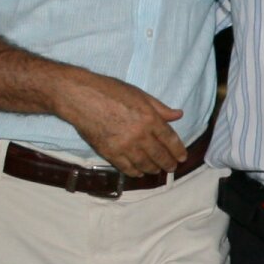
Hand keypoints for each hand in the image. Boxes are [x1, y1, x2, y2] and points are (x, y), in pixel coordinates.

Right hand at [51, 67, 186, 175]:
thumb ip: (160, 108)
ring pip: (145, 164)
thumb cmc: (110, 91)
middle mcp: (140, 134)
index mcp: (149, 118)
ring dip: (153, 169)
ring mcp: (125, 146)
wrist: (81, 97)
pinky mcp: (110, 153)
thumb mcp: (139, 94)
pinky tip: (139, 173)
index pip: (170, 139)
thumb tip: (178, 115)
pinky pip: (127, 168)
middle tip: (172, 168)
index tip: (181, 157)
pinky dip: (135, 172)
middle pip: (160, 155)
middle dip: (168, 164)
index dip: (178, 150)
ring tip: (157, 170)